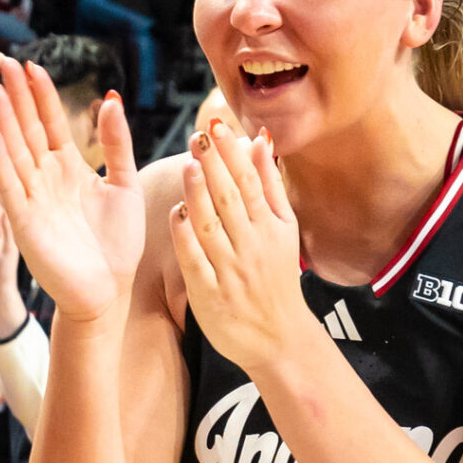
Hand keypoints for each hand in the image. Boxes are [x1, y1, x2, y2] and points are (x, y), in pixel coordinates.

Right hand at [0, 52, 144, 322]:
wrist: (108, 290)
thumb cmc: (117, 242)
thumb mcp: (125, 185)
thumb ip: (117, 144)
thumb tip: (110, 99)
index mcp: (69, 168)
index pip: (51, 122)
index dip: (41, 94)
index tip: (31, 64)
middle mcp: (46, 177)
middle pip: (26, 127)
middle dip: (14, 94)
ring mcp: (32, 196)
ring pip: (13, 148)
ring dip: (2, 118)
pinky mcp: (24, 219)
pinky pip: (9, 182)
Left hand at [169, 120, 312, 373]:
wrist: (279, 337)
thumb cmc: (277, 278)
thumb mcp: (285, 230)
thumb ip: (271, 186)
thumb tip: (260, 140)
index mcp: (271, 227)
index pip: (250, 183)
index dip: (233, 153)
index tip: (218, 125)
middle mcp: (253, 246)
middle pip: (232, 199)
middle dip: (216, 165)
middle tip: (199, 134)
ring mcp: (232, 270)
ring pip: (214, 227)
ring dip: (202, 195)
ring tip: (191, 165)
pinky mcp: (211, 294)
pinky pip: (196, 261)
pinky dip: (187, 238)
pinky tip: (177, 214)